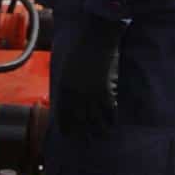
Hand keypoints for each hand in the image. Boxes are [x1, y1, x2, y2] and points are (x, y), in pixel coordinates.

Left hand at [56, 17, 125, 135]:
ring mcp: (92, 92)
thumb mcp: (64, 62)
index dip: (66, 126)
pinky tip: (111, 123)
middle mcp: (76, 93)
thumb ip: (64, 78)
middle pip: (78, 119)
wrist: (96, 34)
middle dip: (81, 131)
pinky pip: (109, 109)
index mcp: (63, 86)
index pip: (63, 113)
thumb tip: (65, 91)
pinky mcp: (107, 89)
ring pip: (94, 117)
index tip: (67, 135)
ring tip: (99, 135)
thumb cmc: (78, 43)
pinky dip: (110, 118)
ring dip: (97, 128)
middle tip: (84, 140)